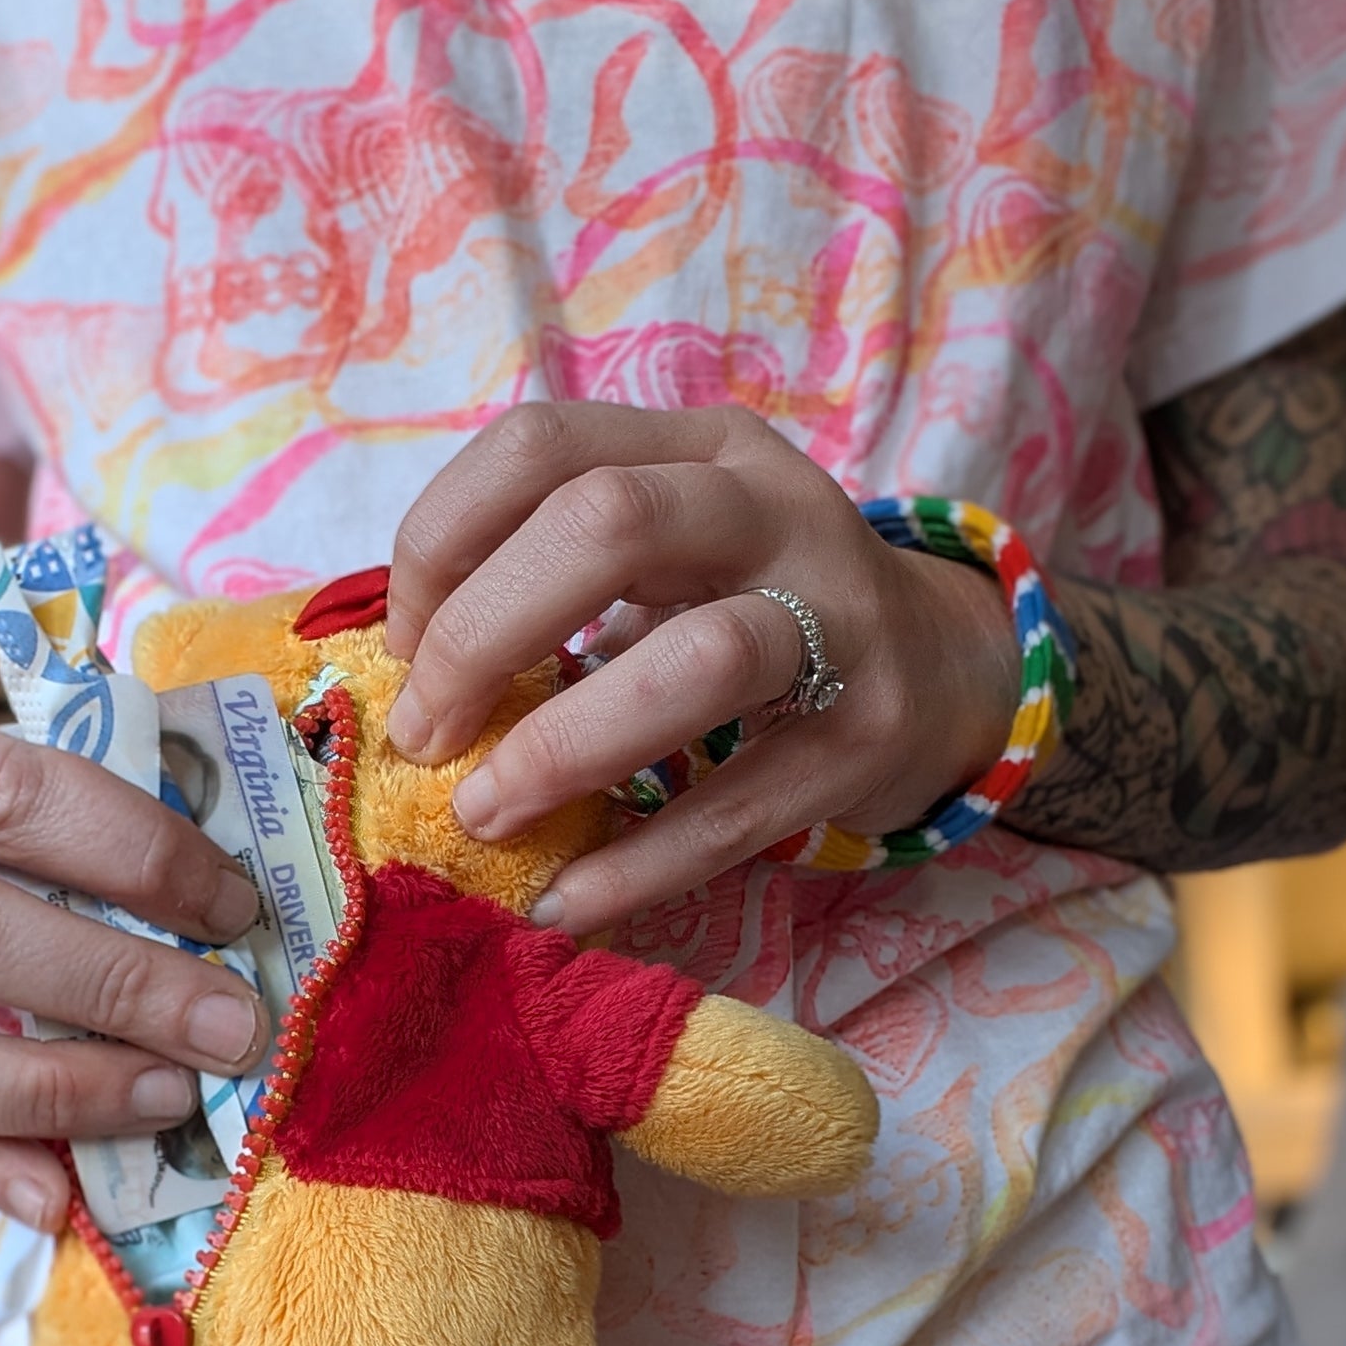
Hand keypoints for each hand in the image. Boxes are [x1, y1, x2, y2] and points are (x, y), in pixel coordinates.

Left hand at [384, 403, 1021, 931]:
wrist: (940, 671)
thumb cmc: (753, 610)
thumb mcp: (666, 552)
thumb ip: (549, 576)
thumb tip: (406, 671)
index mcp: (698, 448)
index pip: (541, 445)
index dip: (444, 544)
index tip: (405, 646)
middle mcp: (774, 508)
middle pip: (607, 524)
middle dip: (484, 638)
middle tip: (430, 739)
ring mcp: (838, 617)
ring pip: (697, 658)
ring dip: (564, 747)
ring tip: (487, 816)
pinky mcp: (867, 734)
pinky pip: (741, 807)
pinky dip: (640, 863)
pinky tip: (567, 900)